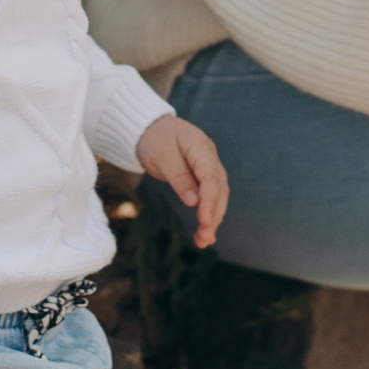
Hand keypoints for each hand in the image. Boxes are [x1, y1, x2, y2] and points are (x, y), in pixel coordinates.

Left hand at [136, 112, 227, 246]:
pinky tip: (204, 230)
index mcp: (201, 148)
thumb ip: (178, 176)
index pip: (211, 177)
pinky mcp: (202, 176)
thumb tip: (194, 202)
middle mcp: (210, 158)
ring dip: (213, 218)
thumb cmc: (154, 138)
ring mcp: (208, 167)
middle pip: (219, 189)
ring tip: (203, 241)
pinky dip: (208, 213)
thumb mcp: (161, 155)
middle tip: (204, 238)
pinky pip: (209, 196)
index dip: (209, 200)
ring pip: (218, 195)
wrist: (150, 127)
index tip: (204, 221)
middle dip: (214, 215)